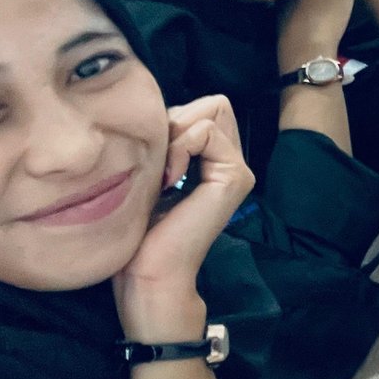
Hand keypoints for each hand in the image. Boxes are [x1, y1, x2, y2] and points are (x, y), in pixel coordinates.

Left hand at [113, 97, 255, 339]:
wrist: (148, 274)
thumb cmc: (139, 230)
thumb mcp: (152, 174)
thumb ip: (167, 144)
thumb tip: (158, 114)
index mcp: (216, 163)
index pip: (205, 108)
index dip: (174, 121)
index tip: (155, 159)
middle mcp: (234, 163)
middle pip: (214, 103)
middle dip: (179, 120)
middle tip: (160, 161)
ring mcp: (238, 170)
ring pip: (212, 110)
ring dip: (177, 134)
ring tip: (164, 172)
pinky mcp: (234, 177)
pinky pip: (205, 131)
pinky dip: (179, 147)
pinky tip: (168, 179)